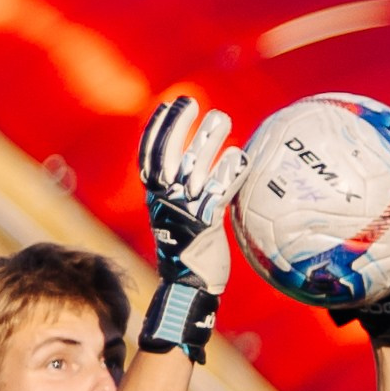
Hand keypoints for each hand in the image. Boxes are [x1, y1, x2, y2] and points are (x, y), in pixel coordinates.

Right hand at [136, 97, 246, 356]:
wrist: (190, 288)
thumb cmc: (191, 251)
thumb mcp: (180, 217)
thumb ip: (185, 189)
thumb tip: (198, 161)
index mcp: (155, 197)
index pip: (149, 154)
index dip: (158, 127)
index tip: (170, 103)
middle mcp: (164, 201)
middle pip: (167, 155)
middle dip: (177, 125)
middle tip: (192, 101)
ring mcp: (183, 213)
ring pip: (193, 168)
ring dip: (206, 139)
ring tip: (221, 116)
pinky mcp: (204, 227)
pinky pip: (217, 194)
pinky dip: (229, 173)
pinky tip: (240, 154)